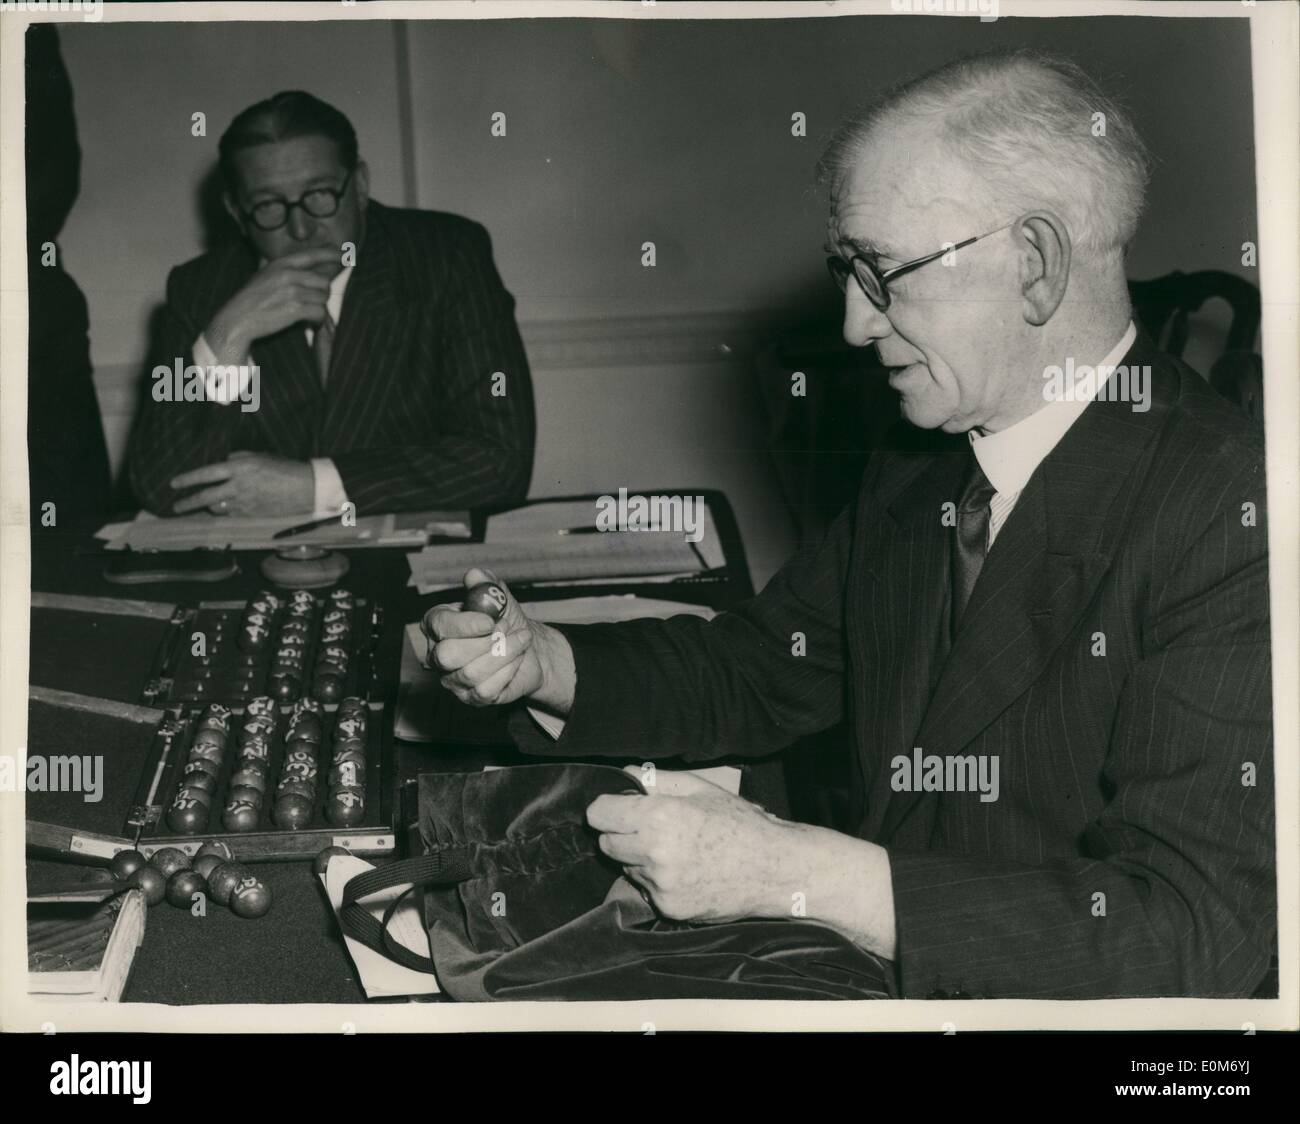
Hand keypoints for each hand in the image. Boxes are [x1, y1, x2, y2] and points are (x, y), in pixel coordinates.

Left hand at [170, 451, 314, 514]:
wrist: (305, 488)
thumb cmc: (284, 468)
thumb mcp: (259, 456)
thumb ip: (238, 459)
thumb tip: (224, 463)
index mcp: (239, 468)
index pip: (206, 474)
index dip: (188, 479)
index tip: (174, 484)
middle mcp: (238, 486)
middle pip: (205, 497)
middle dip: (188, 503)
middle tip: (177, 506)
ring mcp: (244, 502)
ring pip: (217, 507)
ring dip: (208, 506)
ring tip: (204, 505)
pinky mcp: (251, 513)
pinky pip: (231, 513)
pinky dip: (225, 510)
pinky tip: (226, 507)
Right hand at [204, 248, 338, 361]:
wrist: (237, 319)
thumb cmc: (252, 300)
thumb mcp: (264, 276)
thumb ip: (284, 270)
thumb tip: (307, 268)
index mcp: (281, 264)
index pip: (313, 254)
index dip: (332, 254)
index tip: (345, 256)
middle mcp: (288, 274)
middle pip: (324, 282)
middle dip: (322, 295)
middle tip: (313, 304)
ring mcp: (292, 291)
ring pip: (323, 299)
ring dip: (319, 309)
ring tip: (308, 315)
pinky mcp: (295, 308)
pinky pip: (320, 313)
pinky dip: (318, 321)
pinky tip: (310, 323)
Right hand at [424, 568, 575, 712]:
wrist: (529, 649)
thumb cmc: (507, 621)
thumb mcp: (500, 598)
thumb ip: (487, 585)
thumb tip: (476, 574)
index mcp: (438, 624)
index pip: (438, 624)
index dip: (464, 624)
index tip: (490, 621)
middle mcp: (438, 654)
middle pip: (446, 655)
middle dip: (484, 642)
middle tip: (507, 629)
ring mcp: (453, 679)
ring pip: (471, 673)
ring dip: (504, 653)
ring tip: (521, 638)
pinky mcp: (471, 698)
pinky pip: (486, 690)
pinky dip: (508, 670)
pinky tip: (517, 658)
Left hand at [587, 767, 791, 923]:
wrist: (774, 869)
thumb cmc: (741, 824)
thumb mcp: (702, 789)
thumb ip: (658, 779)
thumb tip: (627, 772)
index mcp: (659, 816)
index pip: (599, 814)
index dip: (607, 809)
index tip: (617, 809)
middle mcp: (653, 852)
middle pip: (606, 843)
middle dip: (621, 834)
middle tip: (651, 830)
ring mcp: (660, 884)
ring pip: (627, 868)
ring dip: (640, 859)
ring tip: (676, 852)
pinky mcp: (668, 907)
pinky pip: (647, 890)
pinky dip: (658, 882)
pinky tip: (687, 872)